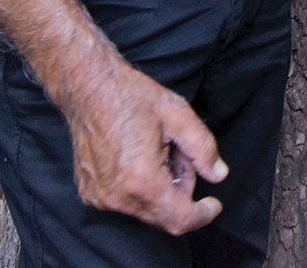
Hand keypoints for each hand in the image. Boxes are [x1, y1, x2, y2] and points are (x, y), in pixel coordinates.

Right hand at [59, 52, 226, 233]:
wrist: (88, 87)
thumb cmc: (131, 97)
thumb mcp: (178, 115)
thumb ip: (203, 149)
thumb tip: (218, 175)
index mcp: (142, 180)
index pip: (179, 219)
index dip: (202, 215)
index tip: (213, 204)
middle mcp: (118, 196)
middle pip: (164, 216)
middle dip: (182, 193)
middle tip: (182, 157)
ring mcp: (100, 197)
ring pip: (146, 210)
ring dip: (162, 190)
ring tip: (161, 153)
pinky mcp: (91, 192)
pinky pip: (126, 203)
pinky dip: (142, 189)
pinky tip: (142, 159)